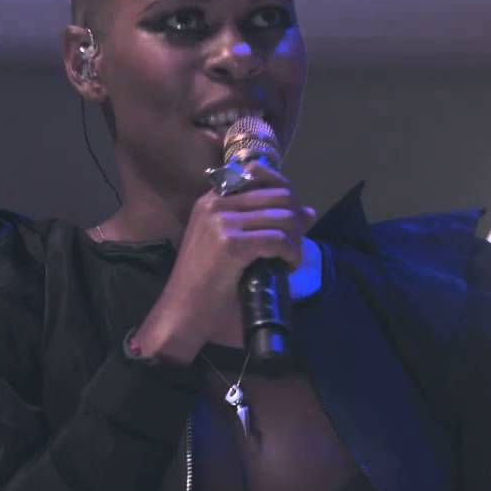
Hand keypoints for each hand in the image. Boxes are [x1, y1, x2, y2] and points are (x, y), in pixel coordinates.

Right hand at [134, 161, 316, 364]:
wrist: (181, 313)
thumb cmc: (205, 286)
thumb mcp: (233, 246)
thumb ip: (266, 224)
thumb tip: (309, 211)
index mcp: (212, 199)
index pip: (262, 176)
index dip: (288, 196)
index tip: (293, 222)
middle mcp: (215, 203)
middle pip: (280, 196)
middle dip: (296, 221)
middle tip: (293, 247)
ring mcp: (222, 221)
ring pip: (283, 218)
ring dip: (296, 240)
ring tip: (289, 260)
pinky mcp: (231, 244)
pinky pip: (278, 240)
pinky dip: (292, 254)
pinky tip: (288, 267)